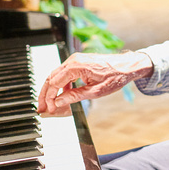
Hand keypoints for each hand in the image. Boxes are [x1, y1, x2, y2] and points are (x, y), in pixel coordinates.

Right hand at [38, 50, 153, 115]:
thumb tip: (58, 102)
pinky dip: (61, 84)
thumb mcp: (94, 91)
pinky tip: (62, 95)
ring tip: (49, 103)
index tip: (49, 109)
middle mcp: (73, 60)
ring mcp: (75, 59)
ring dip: (51, 89)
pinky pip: (64, 73)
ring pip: (56, 75)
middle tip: (41, 108)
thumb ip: (74, 96)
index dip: (49, 98)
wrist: (127, 66)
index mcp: (76, 66)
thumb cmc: (115, 76)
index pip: (54, 83)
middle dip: (45, 94)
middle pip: (51, 77)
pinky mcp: (78, 62)